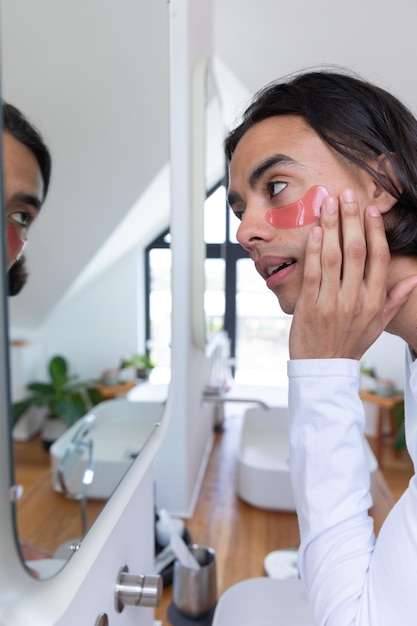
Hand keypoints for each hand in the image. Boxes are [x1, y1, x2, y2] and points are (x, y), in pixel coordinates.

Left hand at [289, 189, 416, 359]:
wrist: (323, 368)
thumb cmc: (350, 343)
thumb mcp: (378, 324)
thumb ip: (395, 299)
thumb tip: (415, 280)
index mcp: (374, 300)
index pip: (379, 258)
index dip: (375, 231)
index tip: (371, 209)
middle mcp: (356, 298)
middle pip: (356, 250)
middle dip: (352, 218)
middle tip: (347, 194)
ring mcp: (332, 301)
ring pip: (334, 256)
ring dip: (332, 226)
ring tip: (329, 203)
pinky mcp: (310, 305)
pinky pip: (313, 272)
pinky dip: (314, 249)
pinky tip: (316, 230)